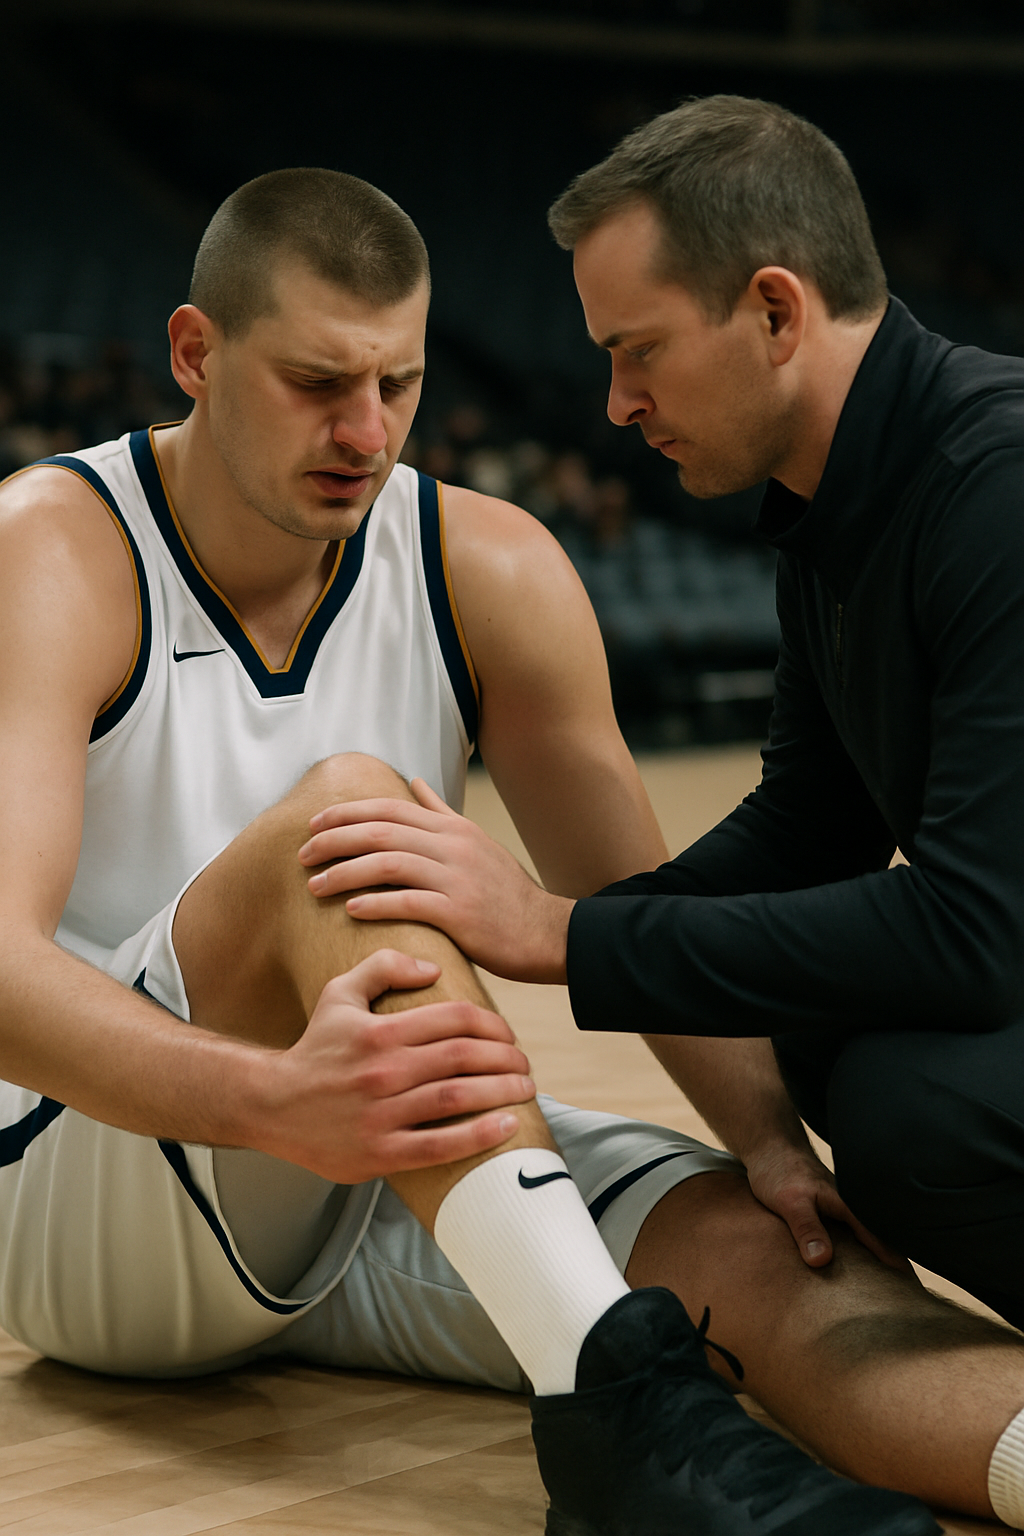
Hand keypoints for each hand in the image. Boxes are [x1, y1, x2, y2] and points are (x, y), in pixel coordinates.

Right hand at [254, 949, 535, 1182]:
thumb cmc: (315, 1048)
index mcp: (380, 1031)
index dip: (493, 1024)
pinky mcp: (380, 1152)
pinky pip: (439, 1145)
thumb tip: (433, 968)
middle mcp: (383, 1070)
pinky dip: (479, 1136)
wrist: (272, 1104)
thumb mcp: (339, 993)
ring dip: (502, 1091)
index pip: (455, 1019)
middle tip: (524, 1063)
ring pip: (457, 1097)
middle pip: (464, 1057)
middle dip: (506, 1058)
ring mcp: (382, 1114)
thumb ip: (383, 966)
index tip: (508, 1034)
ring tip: (525, 1089)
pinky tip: (506, 1126)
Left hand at [297, 778, 571, 981]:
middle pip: (381, 832)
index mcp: (452, 828)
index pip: (389, 808)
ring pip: (389, 865)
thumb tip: (413, 782)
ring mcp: (458, 879)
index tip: (313, 824)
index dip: (347, 814)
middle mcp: (453, 847)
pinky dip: (377, 904)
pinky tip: (352, 909)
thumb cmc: (506, 892)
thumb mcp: (477, 842)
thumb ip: (440, 813)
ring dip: (345, 873)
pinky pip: (410, 903)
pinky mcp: (461, 913)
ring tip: (315, 886)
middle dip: (335, 840)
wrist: (547, 932)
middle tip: (302, 855)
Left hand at [743, 1140, 909, 1271]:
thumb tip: (822, 1260)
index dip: (895, 1263)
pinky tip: (854, 1265)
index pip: (879, 1239)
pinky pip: (849, 1234)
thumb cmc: (778, 1172)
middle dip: (893, 1263)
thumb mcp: (791, 1202)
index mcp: (846, 1205)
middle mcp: (848, 1207)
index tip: (911, 1286)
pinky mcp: (827, 1210)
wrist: (768, 1147)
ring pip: (864, 1236)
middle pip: (878, 1238)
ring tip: (887, 1286)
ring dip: (874, 1258)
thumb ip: (807, 1229)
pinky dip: (856, 1250)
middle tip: (908, 1293)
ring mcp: (839, 1208)